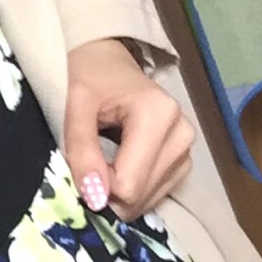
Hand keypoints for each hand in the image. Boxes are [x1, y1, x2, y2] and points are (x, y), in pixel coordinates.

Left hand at [64, 38, 194, 220]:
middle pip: (140, 195)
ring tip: (102, 165)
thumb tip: (95, 198)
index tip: (80, 169)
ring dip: (119, 194)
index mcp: (159, 115)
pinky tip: (118, 169)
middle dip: (107, 194)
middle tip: (87, 169)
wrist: (107, 62)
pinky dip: (132, 191)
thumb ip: (82, 151)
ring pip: (148, 199)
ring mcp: (187, 149)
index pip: (128, 185)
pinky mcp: (184, 160)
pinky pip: (156, 194)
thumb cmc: (89, 77)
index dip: (97, 187)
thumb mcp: (74, 107)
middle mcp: (181, 133)